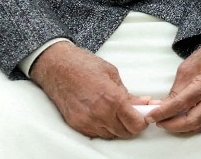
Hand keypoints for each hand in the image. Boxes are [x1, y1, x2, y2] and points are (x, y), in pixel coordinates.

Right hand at [29, 41, 148, 138]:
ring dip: (117, 127)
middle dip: (132, 125)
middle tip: (132, 113)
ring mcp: (87, 122)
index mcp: (112, 100)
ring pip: (111, 135)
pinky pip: (96, 133)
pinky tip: (103, 114)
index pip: (136, 124)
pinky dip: (103, 127)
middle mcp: (100, 114)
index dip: (143, 120)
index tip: (143, 114)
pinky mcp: (77, 124)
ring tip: (116, 112)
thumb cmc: (83, 65)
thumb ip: (128, 94)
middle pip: (125, 133)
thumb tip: (142, 103)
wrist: (57, 67)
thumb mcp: (112, 74)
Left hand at [147, 34, 200, 133]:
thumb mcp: (186, 69)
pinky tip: (180, 119)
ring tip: (167, 121)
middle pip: (192, 121)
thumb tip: (163, 106)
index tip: (150, 116)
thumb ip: (176, 89)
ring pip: (199, 125)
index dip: (163, 112)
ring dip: (181, 127)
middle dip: (172, 126)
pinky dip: (190, 124)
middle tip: (158, 122)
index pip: (181, 104)